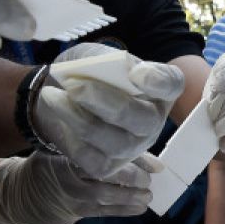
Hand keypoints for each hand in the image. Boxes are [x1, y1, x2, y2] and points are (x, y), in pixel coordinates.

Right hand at [0, 152, 157, 223]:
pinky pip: (103, 212)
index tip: (149, 161)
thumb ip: (101, 145)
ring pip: (106, 195)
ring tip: (148, 195)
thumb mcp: (66, 148)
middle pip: (105, 173)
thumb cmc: (51, 164)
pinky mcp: (75, 211)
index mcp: (68, 151)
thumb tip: (142, 142)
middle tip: (148, 179)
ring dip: (131, 196)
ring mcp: (72, 193)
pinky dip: (124, 210)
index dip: (129, 156)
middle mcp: (69, 171)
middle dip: (132, 177)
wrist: (21, 193)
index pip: (102, 151)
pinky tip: (139, 207)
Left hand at [35, 43, 184, 176]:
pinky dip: (70, 136)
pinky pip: (90, 157)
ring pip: (113, 141)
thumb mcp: (94, 56)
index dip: (159, 81)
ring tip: (52, 96)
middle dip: (106, 102)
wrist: (60, 95)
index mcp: (157, 89)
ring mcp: (133, 147)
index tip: (136, 73)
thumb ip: (106, 60)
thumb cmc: (86, 73)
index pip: (172, 84)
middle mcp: (153, 121)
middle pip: (143, 119)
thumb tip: (122, 72)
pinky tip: (59, 117)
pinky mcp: (108, 166)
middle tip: (73, 85)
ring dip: (78, 117)